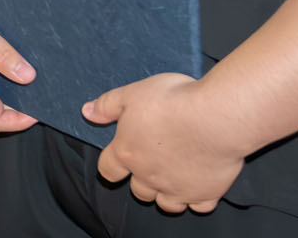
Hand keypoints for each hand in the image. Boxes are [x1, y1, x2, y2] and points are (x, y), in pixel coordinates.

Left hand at [87, 74, 244, 213]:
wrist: (215, 118)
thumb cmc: (173, 102)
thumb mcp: (131, 93)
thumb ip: (107, 105)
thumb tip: (87, 112)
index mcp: (127, 153)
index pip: (108, 170)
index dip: (110, 166)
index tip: (116, 162)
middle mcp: (150, 176)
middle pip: (138, 191)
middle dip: (140, 181)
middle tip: (150, 165)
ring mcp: (179, 188)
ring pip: (166, 204)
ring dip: (165, 195)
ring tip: (171, 179)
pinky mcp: (207, 193)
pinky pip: (199, 207)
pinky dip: (197, 200)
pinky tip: (199, 186)